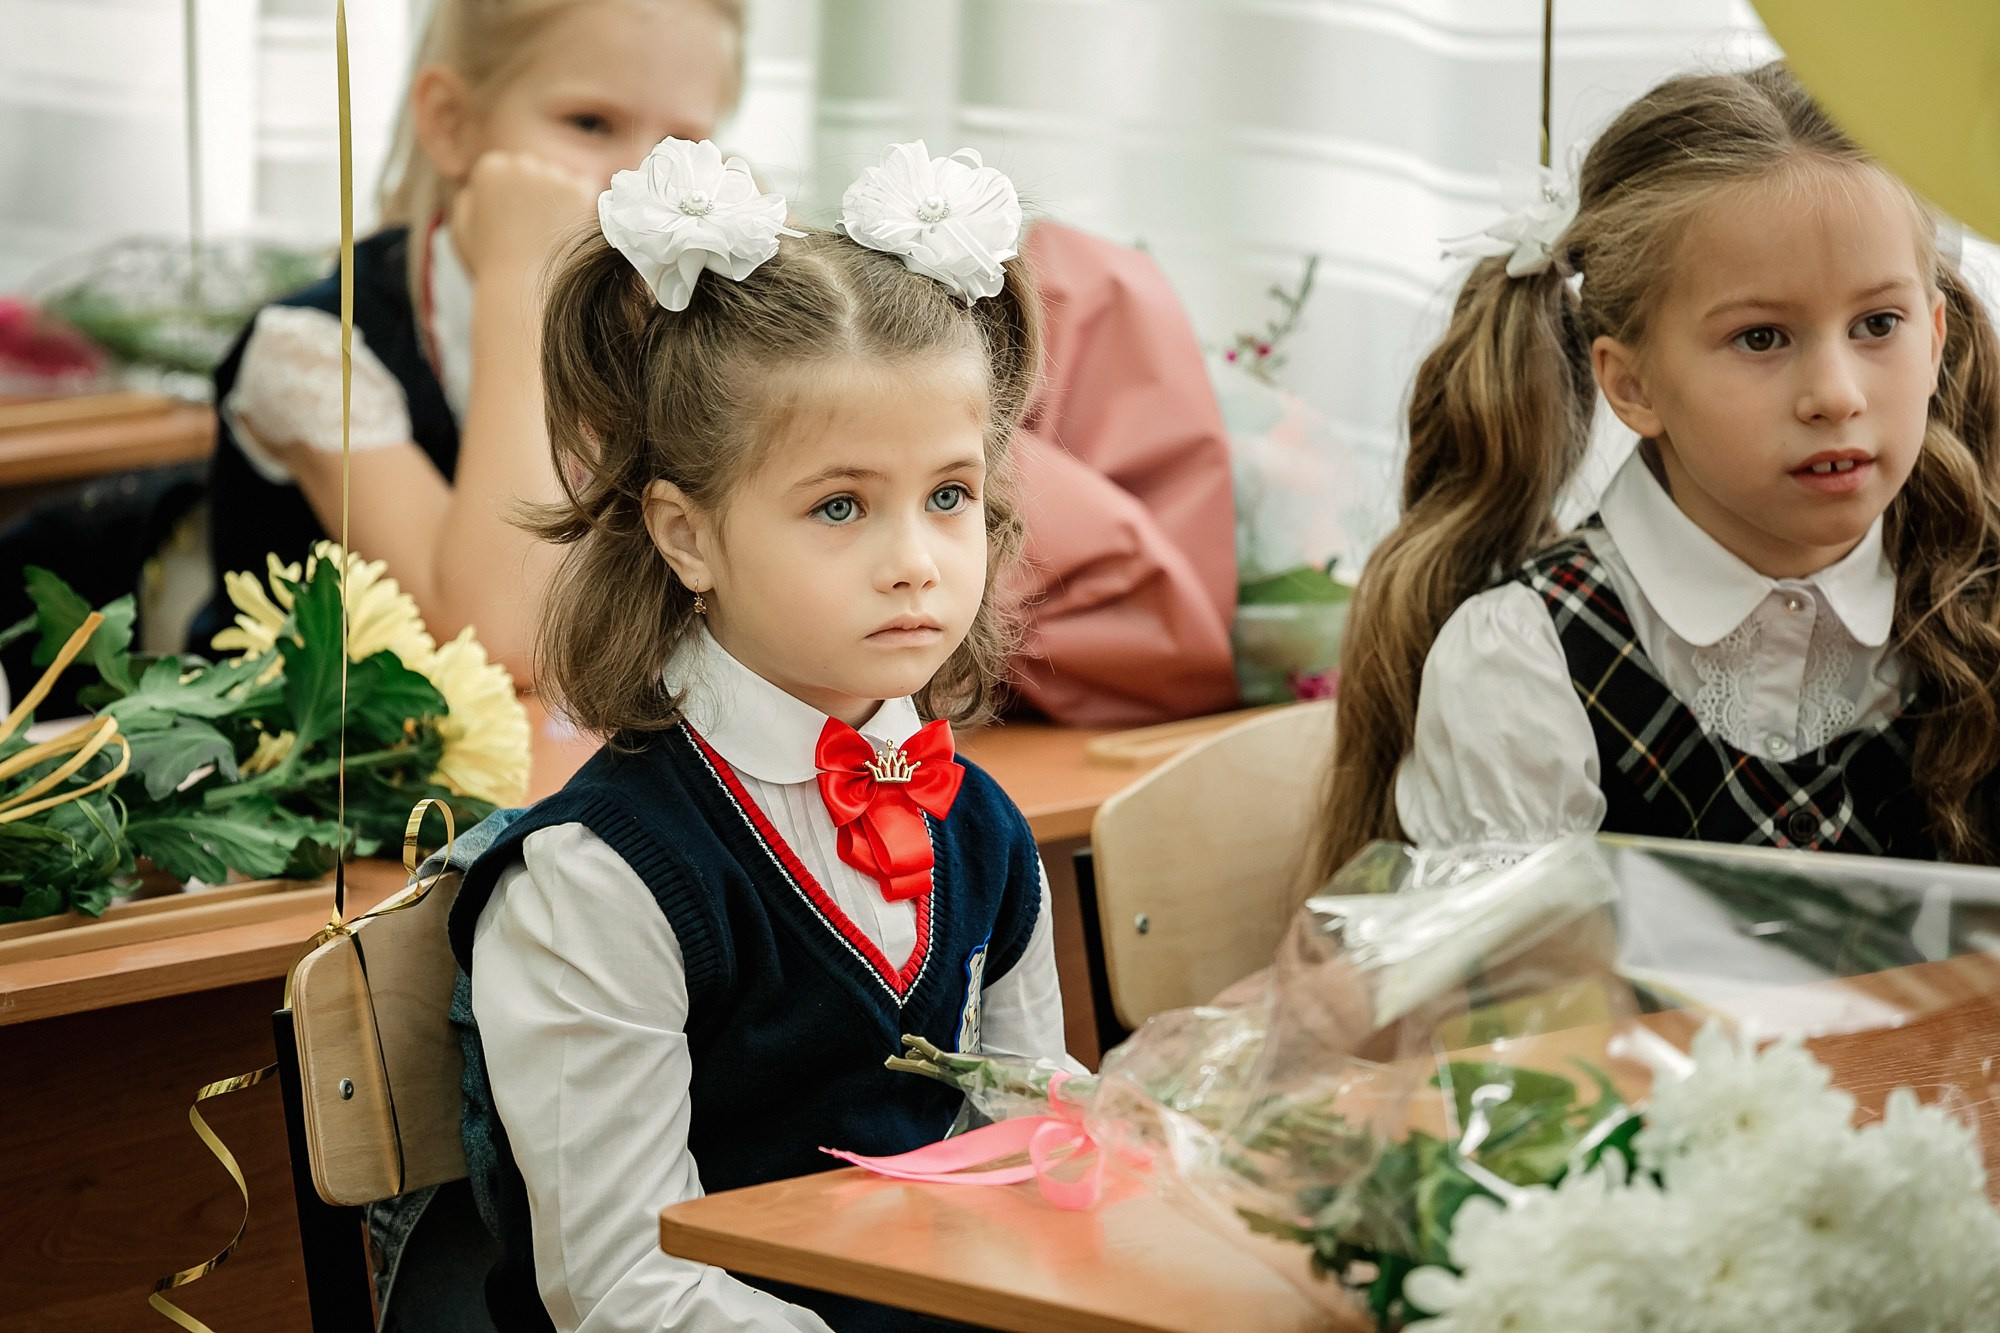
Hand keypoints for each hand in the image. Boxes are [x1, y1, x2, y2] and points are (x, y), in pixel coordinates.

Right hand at [448, 151, 599, 284]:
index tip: (514, 222)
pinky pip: (584, 187)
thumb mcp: (462, 226)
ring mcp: (551, 175)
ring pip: (560, 179)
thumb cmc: (489, 262)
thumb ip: (469, 199)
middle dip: (536, 194)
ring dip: (559, 199)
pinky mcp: (577, 189)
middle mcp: (520, 162)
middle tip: (533, 229)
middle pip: (536, 170)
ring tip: (548, 232)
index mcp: (490, 167)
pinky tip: (566, 228)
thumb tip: (479, 186)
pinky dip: (581, 204)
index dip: (513, 198)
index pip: (510, 169)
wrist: (521, 285)